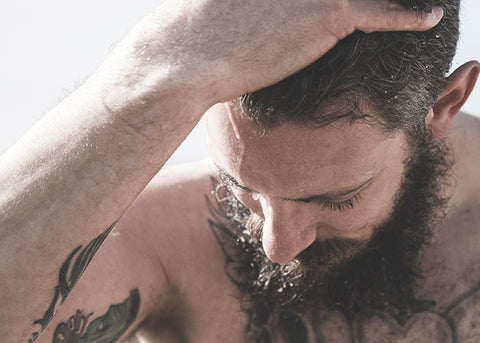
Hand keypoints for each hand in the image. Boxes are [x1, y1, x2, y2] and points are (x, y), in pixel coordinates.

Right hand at [102, 0, 442, 111]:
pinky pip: (379, 14)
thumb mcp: (223, 6)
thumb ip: (250, 5)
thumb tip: (260, 17)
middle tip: (373, 4)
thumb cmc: (195, 37)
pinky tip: (428, 17)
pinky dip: (406, 16)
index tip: (340, 5)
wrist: (185, 58)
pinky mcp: (325, 13)